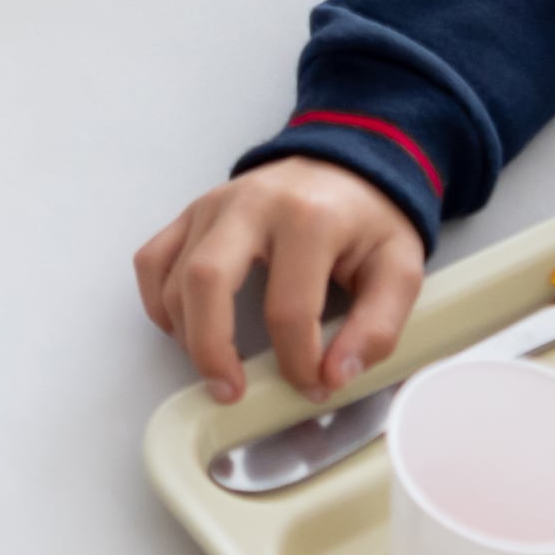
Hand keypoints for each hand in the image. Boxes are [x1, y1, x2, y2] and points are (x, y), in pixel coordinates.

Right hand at [136, 157, 429, 401]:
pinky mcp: (192, 212)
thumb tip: (336, 376)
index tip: (313, 386)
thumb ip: (377, 326)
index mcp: (310, 220)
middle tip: (231, 391)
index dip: (298, 362)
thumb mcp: (400, 269)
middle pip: (206, 281)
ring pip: (174, 277)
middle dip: (211, 349)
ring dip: (188, 334)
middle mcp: (252, 205)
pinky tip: (186, 327)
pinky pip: (154, 260)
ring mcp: (214, 205)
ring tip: (219, 366)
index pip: (289, 309)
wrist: (347, 163)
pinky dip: (159, 302)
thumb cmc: (370, 220)